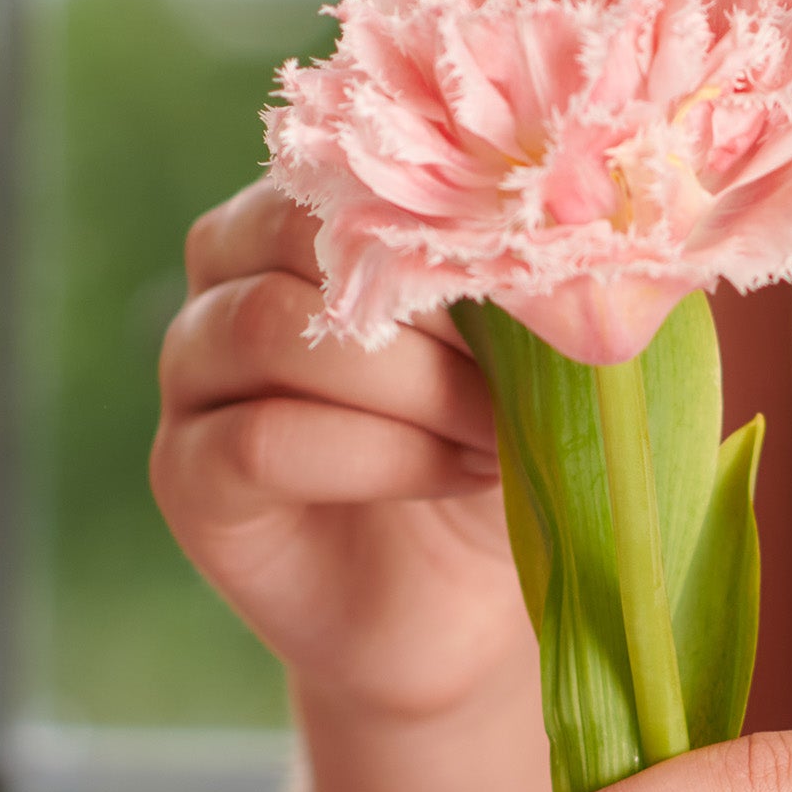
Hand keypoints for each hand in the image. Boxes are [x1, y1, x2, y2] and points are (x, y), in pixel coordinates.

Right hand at [151, 179, 529, 720]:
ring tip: (500, 437)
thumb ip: (532, 292)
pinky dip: (377, 457)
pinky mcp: (187, 477)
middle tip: (528, 378)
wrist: (457, 615)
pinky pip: (261, 442)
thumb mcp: (528, 365)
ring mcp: (195, 378)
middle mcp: (227, 280)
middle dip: (430, 313)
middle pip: (295, 240)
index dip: (449, 232)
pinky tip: (454, 476)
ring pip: (272, 333)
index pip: (346, 176)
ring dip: (412, 387)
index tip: (545, 290)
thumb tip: (603, 239)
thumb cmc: (492, 464)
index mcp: (302, 222)